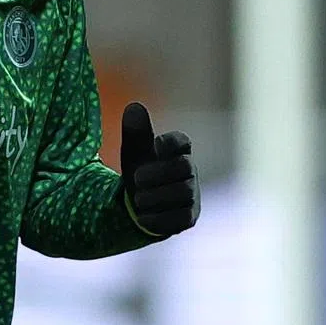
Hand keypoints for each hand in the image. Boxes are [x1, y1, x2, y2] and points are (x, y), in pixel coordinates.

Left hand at [119, 101, 199, 236]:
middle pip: (185, 167)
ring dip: (156, 196)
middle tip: (136, 178)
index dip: (170, 142)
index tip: (154, 146)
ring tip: (138, 199)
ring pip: (184, 193)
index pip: (182, 141)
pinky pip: (182, 218)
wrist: (138, 207)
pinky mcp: (189, 217)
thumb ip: (135, 132)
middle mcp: (190, 172)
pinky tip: (142, 217)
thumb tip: (134, 106)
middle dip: (159, 173)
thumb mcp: (134, 153)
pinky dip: (159, 218)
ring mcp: (192, 195)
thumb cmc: (140, 172)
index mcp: (178, 151)